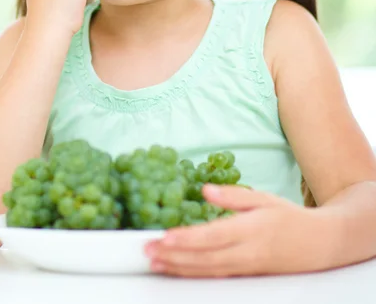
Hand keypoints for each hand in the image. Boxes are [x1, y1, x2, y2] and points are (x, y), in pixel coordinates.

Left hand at [145, 184, 333, 276]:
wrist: (320, 244)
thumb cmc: (289, 217)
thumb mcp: (264, 198)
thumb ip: (234, 195)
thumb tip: (206, 190)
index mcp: (251, 230)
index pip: (213, 236)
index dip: (187, 239)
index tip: (164, 236)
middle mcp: (247, 253)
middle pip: (205, 258)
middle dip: (174, 255)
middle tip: (147, 250)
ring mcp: (246, 268)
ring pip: (207, 271)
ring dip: (178, 267)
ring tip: (154, 262)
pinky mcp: (246, 276)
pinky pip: (215, 276)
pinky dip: (193, 274)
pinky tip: (176, 270)